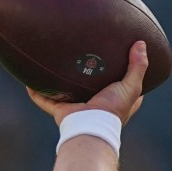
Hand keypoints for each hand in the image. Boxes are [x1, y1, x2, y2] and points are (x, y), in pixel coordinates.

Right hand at [27, 41, 148, 125]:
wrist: (91, 126)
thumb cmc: (113, 108)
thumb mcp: (132, 86)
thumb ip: (138, 66)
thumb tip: (141, 44)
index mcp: (116, 102)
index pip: (123, 87)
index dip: (124, 74)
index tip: (120, 59)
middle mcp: (97, 105)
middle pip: (92, 88)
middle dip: (87, 75)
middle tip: (82, 56)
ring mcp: (78, 108)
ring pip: (67, 92)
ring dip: (61, 82)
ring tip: (55, 64)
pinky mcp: (61, 110)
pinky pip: (45, 99)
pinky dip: (37, 92)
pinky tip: (30, 80)